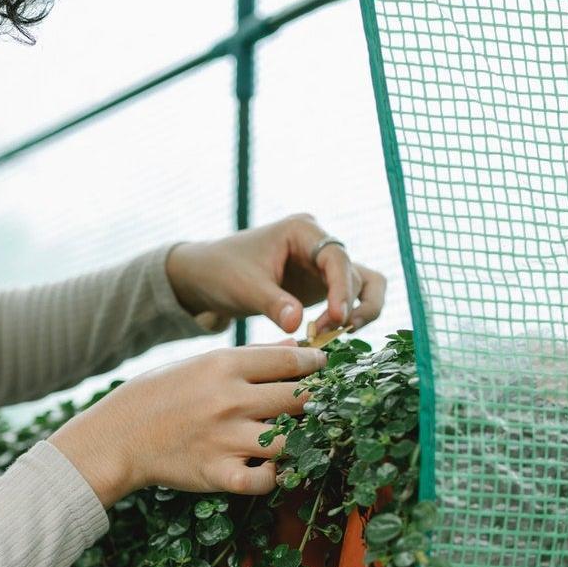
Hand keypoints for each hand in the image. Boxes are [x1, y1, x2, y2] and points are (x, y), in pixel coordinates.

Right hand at [48, 343, 326, 507]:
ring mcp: (225, 439)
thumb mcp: (198, 364)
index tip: (323, 369)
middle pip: (299, 399)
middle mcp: (229, 401)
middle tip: (320, 404)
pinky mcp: (218, 474)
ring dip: (301, 440)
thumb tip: (296, 349)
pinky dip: (274, 476)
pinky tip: (270, 467)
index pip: (289, 362)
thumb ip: (250, 357)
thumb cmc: (158, 395)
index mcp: (223, 366)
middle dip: (316, 401)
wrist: (117, 436)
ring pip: (291, 441)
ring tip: (301, 438)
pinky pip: (265, 480)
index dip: (315, 365)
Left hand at [165, 214, 387, 334]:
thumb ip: (272, 304)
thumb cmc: (221, 272)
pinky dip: (350, 315)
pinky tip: (333, 335)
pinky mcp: (322, 285)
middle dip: (345, 306)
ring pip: (362, 285)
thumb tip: (298, 324)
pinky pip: (352, 297)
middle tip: (325, 334)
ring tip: (336, 336)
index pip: (336, 257)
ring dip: (357, 311)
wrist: (205, 277)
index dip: (342, 289)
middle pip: (353, 274)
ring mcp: (322, 264)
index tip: (338, 319)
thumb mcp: (243, 287)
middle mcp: (319, 243)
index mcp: (301, 230)